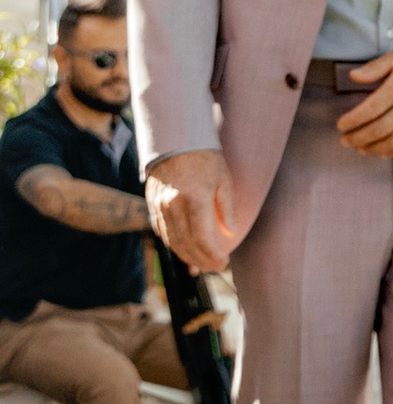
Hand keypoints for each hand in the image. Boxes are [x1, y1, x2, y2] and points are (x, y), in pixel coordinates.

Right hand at [147, 147, 236, 272]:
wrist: (175, 137)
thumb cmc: (205, 157)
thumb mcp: (223, 179)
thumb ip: (227, 209)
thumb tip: (230, 235)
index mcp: (195, 198)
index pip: (203, 238)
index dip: (213, 255)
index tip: (224, 262)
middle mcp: (173, 204)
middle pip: (186, 244)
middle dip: (202, 260)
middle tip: (215, 266)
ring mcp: (159, 205)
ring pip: (172, 241)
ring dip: (187, 256)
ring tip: (202, 264)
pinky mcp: (151, 204)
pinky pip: (162, 231)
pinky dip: (174, 244)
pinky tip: (186, 250)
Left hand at [336, 49, 392, 156]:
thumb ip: (374, 67)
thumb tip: (353, 76)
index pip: (371, 109)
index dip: (353, 120)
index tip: (341, 125)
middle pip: (379, 129)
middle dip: (358, 138)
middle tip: (344, 140)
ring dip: (372, 148)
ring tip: (358, 148)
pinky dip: (392, 153)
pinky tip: (379, 152)